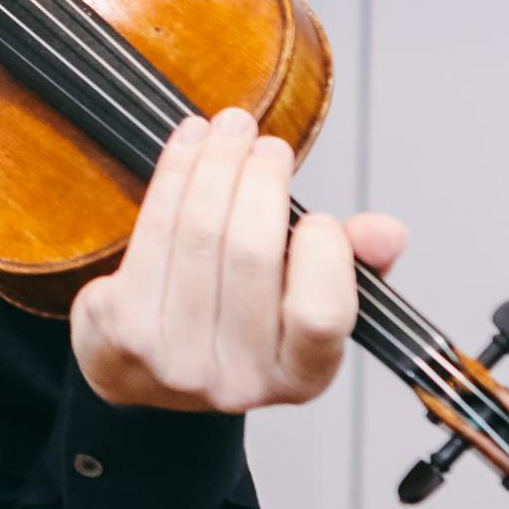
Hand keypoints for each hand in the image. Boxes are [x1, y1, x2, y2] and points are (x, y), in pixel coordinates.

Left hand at [70, 107, 407, 412]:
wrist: (144, 370)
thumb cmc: (239, 321)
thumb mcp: (308, 303)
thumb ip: (354, 266)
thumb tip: (385, 233)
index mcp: (299, 376)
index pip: (322, 314)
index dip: (323, 253)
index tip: (316, 214)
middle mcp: (237, 381)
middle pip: (251, 253)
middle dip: (259, 179)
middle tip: (265, 140)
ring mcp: (173, 359)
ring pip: (197, 233)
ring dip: (215, 164)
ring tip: (228, 128)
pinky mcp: (122, 329)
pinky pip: (151, 231)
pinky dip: (173, 175)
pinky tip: (189, 145)